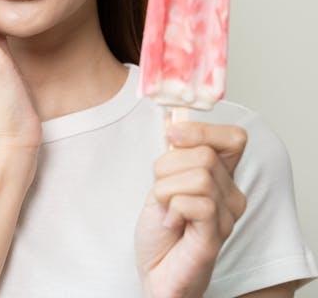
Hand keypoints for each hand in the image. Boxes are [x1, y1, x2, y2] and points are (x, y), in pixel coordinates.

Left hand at [134, 121, 247, 297]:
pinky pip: (195, 202)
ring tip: (165, 209)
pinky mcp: (215, 234)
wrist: (154, 269)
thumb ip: (174, 153)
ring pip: (198, 176)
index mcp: (221, 176)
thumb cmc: (160, 228)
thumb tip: (173, 117)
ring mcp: (226, 215)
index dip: (201, 130)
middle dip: (167, 167)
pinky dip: (171, 209)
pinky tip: (171, 223)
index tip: (171, 135)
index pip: (233, 137)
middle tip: (161, 192)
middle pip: (203, 154)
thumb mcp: (163, 180)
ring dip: (166, 190)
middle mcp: (230, 194)